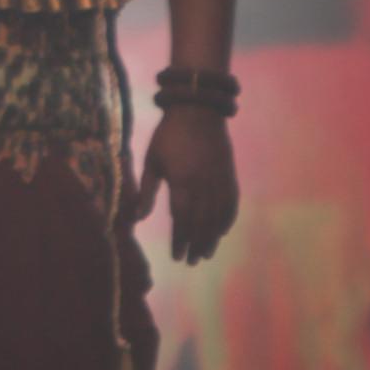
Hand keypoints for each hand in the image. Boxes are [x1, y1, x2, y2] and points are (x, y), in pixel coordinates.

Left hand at [130, 105, 239, 264]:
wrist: (198, 108)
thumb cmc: (169, 134)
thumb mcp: (152, 161)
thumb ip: (146, 191)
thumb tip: (138, 219)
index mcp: (182, 182)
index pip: (182, 219)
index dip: (180, 240)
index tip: (176, 255)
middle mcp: (203, 184)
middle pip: (201, 223)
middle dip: (195, 244)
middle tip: (190, 261)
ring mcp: (219, 180)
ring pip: (217, 217)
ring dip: (212, 238)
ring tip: (205, 254)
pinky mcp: (229, 174)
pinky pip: (231, 203)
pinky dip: (227, 219)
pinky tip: (222, 231)